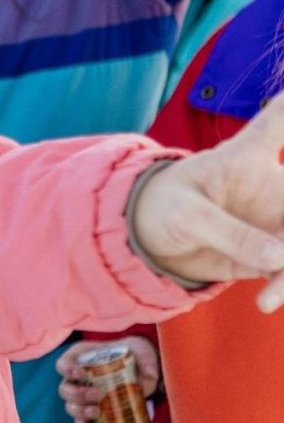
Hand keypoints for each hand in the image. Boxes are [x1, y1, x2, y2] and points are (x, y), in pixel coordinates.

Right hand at [55, 337, 158, 422]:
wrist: (141, 370)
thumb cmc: (135, 356)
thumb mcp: (140, 353)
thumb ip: (145, 361)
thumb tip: (149, 374)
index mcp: (82, 358)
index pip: (63, 364)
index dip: (67, 369)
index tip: (82, 373)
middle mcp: (77, 378)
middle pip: (64, 388)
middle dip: (78, 394)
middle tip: (99, 395)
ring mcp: (83, 396)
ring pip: (69, 406)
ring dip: (80, 411)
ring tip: (98, 412)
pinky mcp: (92, 411)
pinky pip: (80, 421)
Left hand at [131, 93, 283, 303]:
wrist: (152, 239)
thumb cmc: (164, 206)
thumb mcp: (186, 214)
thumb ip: (228, 231)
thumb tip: (281, 256)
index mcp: (245, 157)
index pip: (278, 122)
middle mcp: (273, 184)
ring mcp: (279, 219)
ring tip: (274, 291)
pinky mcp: (277, 252)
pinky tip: (265, 300)